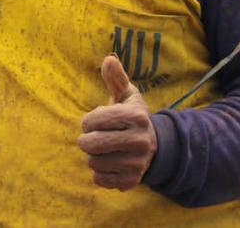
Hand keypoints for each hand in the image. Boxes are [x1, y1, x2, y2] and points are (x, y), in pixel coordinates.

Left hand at [78, 54, 157, 190]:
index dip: (87, 121)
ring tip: (104, 150)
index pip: (93, 120)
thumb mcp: (126, 95)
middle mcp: (140, 140)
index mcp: (137, 116)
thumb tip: (108, 58)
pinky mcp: (131, 181)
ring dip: (93, 156)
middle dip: (86, 140)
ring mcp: (137, 163)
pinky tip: (108, 164)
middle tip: (92, 138)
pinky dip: (98, 172)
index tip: (93, 122)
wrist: (153, 147)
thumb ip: (116, 78)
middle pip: (91, 144)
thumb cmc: (131, 116)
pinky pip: (99, 179)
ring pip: (93, 162)